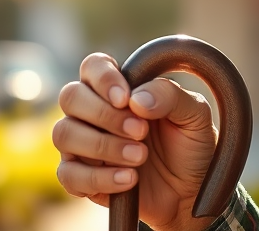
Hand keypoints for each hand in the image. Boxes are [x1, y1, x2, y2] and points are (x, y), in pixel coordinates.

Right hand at [53, 53, 217, 230]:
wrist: (191, 191)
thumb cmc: (191, 146)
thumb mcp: (195, 115)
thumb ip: (169, 96)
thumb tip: (136, 99)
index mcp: (119, 89)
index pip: (93, 66)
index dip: (103, 79)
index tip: (125, 99)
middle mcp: (93, 112)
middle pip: (70, 97)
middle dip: (104, 115)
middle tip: (141, 132)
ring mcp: (82, 145)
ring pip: (63, 134)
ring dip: (102, 146)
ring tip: (140, 157)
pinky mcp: (80, 178)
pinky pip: (68, 175)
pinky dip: (98, 177)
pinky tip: (129, 180)